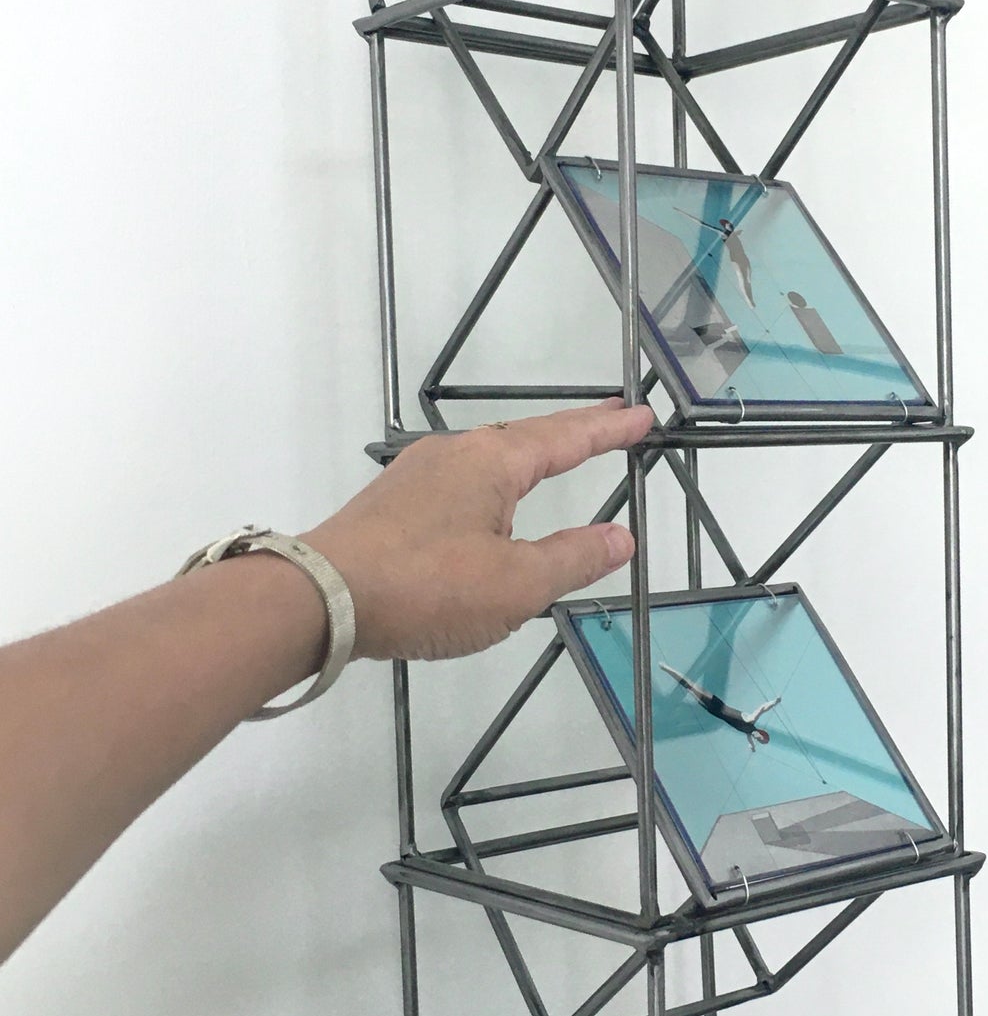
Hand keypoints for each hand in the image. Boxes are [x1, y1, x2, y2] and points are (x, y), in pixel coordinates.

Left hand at [302, 399, 654, 661]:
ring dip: (528, 459)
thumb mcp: (516, 585)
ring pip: (488, 460)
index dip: (608, 429)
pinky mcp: (392, 504)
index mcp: (492, 462)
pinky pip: (460, 482)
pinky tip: (490, 510)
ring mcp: (417, 476)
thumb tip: (620, 538)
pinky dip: (494, 485)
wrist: (318, 599)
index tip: (642, 416)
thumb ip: (572, 559)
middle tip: (610, 425)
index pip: (566, 437)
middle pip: (526, 438)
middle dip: (571, 434)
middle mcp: (454, 454)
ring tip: (556, 461)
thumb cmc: (424, 587)